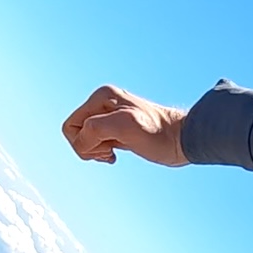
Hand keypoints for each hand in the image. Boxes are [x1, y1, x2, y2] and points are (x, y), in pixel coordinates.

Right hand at [63, 86, 187, 166]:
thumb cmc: (157, 133)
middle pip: (76, 132)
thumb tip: (83, 141)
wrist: (181, 140)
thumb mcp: (123, 126)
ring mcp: (111, 116)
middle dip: (88, 147)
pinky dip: (102, 152)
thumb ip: (95, 128)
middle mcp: (104, 103)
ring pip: (86, 139)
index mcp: (101, 97)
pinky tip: (116, 154)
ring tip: (114, 151)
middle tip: (110, 149)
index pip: (71, 126)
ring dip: (96, 151)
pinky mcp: (118, 129)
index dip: (82, 142)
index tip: (106, 146)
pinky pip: (97, 142)